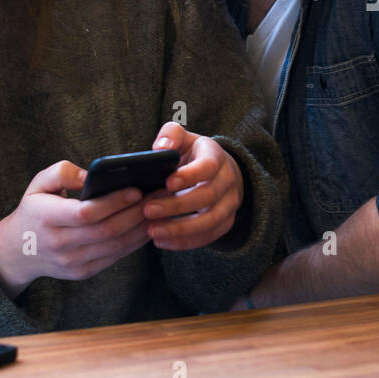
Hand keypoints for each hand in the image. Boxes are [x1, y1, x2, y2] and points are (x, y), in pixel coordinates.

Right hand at [0, 161, 151, 298]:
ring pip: (115, 246)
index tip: (137, 189)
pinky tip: (148, 226)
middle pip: (106, 230)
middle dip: (137, 213)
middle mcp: (59, 244)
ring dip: (141, 228)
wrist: (19, 250)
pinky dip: (135, 242)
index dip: (114, 202)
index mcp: (47, 218)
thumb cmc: (35, 209)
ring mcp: (72, 262)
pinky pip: (115, 257)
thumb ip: (63, 173)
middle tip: (159, 196)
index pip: (86, 213)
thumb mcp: (38, 183)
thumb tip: (92, 176)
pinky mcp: (83, 272)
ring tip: (160, 209)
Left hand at [142, 121, 243, 250]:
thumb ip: (171, 135)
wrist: (220, 172)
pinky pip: (209, 236)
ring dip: (181, 229)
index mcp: (215, 156)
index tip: (166, 183)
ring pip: (211, 221)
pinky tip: (162, 242)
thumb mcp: (184, 138)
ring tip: (153, 231)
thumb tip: (161, 148)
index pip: (208, 166)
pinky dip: (186, 242)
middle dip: (177, 206)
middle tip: (148, 210)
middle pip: (208, 196)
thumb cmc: (194, 154)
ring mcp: (230, 203)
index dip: (189, 176)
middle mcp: (228, 180)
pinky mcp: (226, 222)